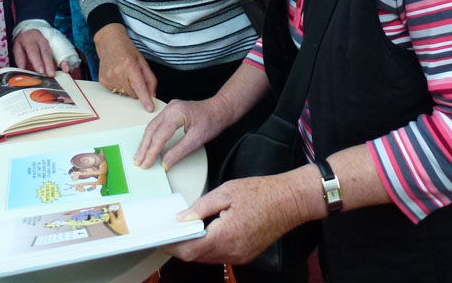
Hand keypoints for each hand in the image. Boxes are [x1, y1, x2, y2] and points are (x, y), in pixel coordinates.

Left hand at [13, 29, 65, 75]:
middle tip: (51, 74)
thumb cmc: (24, 40)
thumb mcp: (17, 45)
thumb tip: (22, 68)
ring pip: (55, 51)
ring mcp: (50, 42)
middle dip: (49, 64)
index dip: (37, 61)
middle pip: (46, 52)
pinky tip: (67, 67)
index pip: (34, 51)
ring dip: (61, 61)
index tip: (40, 71)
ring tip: (64, 70)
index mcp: (30, 40)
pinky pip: (62, 51)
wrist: (32, 29)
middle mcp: (41, 40)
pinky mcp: (56, 44)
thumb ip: (19, 57)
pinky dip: (65, 60)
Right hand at [94, 23, 156, 111]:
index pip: (139, 86)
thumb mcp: (142, 61)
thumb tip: (152, 95)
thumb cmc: (127, 50)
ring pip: (124, 94)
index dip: (145, 99)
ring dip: (127, 88)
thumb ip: (150, 79)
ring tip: (124, 75)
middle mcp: (118, 73)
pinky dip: (119, 87)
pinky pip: (115, 92)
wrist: (109, 42)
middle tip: (134, 77)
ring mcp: (109, 78)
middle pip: (133, 93)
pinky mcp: (103, 81)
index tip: (150, 109)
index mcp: (130, 66)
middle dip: (137, 89)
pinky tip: (117, 76)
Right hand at [134, 97, 232, 169]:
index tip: (146, 164)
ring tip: (139, 156)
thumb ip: (179, 152)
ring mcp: (169, 109)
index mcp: (176, 113)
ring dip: (145, 143)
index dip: (151, 152)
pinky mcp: (170, 112)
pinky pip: (156, 124)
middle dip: (144, 148)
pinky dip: (151, 136)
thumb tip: (165, 163)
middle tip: (138, 162)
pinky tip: (147, 145)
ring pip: (152, 127)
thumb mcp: (196, 139)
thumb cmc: (212, 121)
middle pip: (152, 130)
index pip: (159, 136)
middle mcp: (170, 109)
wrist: (220, 109)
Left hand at [164, 171, 315, 265]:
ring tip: (182, 233)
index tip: (161, 238)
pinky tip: (203, 235)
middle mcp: (232, 252)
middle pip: (197, 257)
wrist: (290, 201)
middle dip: (180, 248)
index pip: (190, 249)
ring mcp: (240, 256)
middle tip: (168, 235)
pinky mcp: (246, 255)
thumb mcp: (226, 191)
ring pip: (208, 259)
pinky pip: (220, 256)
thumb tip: (182, 219)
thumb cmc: (261, 192)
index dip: (173, 245)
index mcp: (225, 236)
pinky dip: (207, 248)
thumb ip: (201, 207)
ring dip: (193, 248)